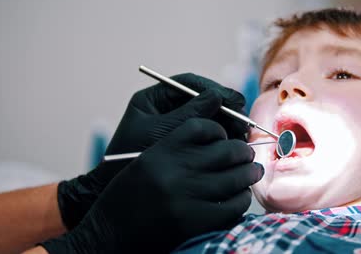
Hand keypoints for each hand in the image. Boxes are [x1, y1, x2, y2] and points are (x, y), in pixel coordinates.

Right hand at [40, 119, 263, 252]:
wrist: (108, 233)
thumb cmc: (126, 197)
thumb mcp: (144, 163)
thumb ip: (174, 149)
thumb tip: (214, 141)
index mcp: (160, 150)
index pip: (202, 127)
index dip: (219, 130)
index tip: (224, 137)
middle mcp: (174, 170)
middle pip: (225, 150)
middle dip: (242, 151)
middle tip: (247, 154)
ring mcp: (185, 196)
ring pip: (234, 177)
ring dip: (248, 173)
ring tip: (251, 172)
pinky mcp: (194, 222)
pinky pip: (231, 206)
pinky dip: (241, 200)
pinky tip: (240, 197)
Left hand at [57, 73, 246, 228]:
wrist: (112, 189)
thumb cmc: (129, 158)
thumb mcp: (160, 133)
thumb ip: (188, 115)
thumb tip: (216, 98)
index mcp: (153, 99)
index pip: (188, 84)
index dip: (214, 89)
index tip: (233, 100)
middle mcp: (165, 109)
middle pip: (202, 100)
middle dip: (224, 109)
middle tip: (242, 120)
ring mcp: (175, 127)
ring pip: (207, 118)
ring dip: (226, 125)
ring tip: (240, 135)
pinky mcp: (183, 146)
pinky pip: (206, 136)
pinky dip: (221, 140)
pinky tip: (232, 147)